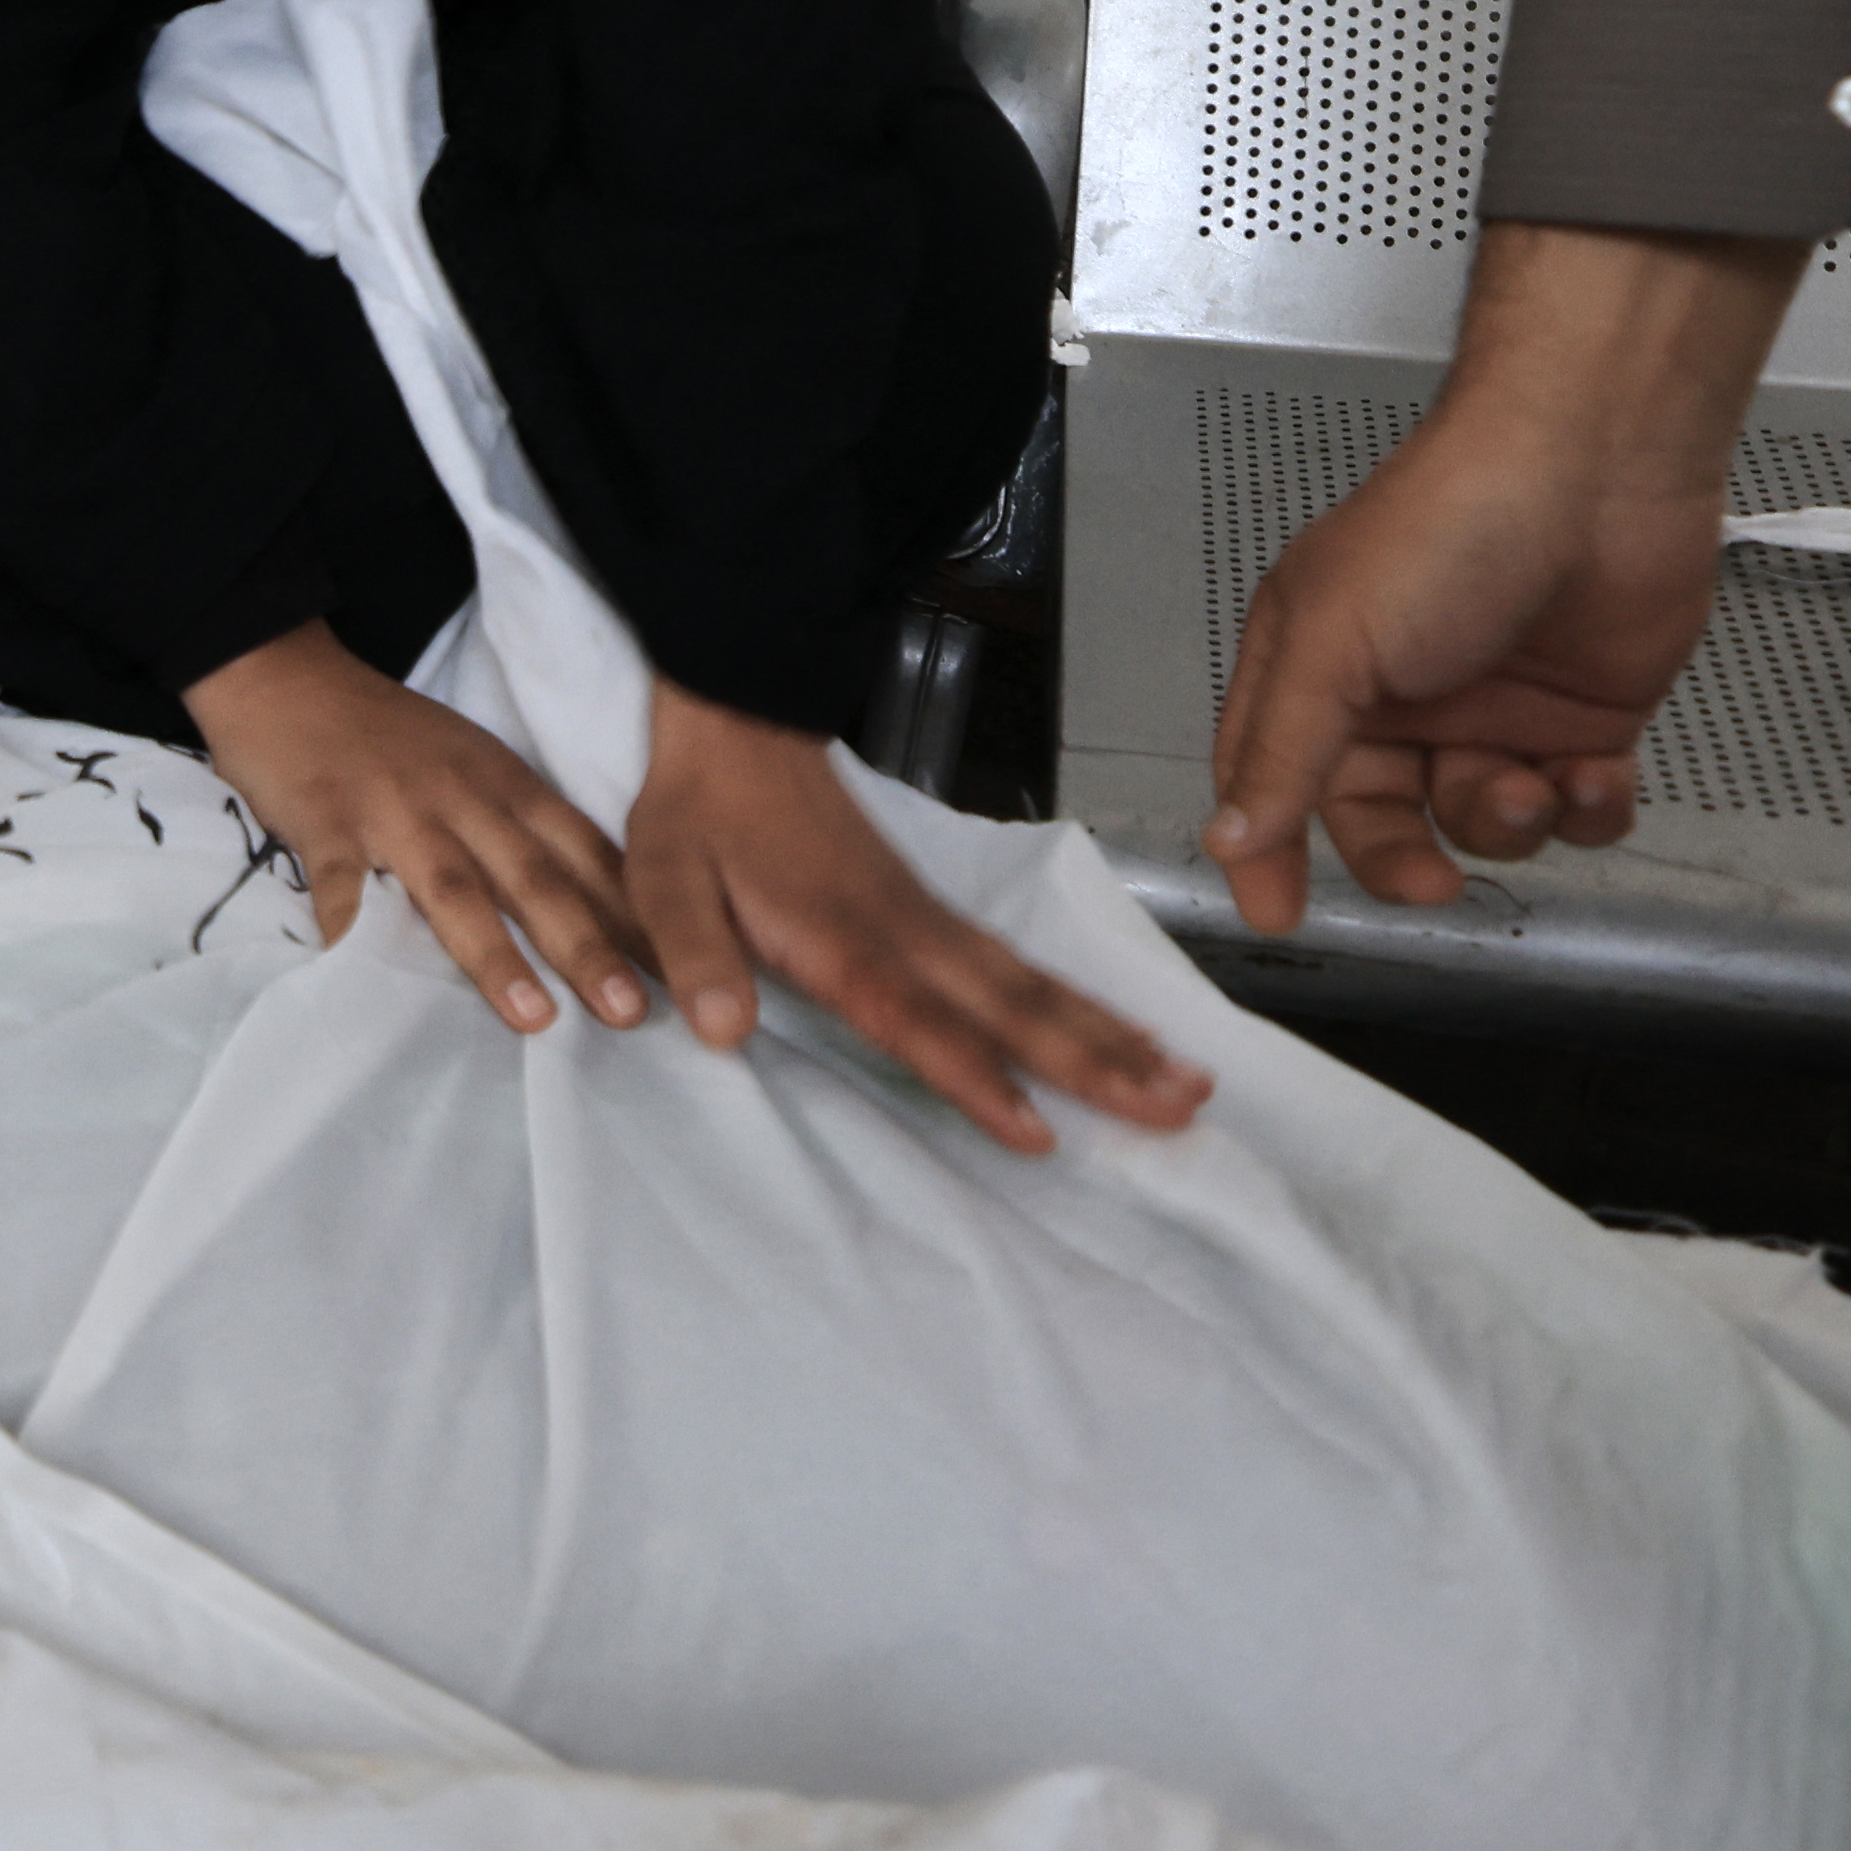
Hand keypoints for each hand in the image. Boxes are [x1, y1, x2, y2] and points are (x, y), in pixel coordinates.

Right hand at [180, 618, 651, 1037]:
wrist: (288, 676)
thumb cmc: (388, 738)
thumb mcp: (473, 767)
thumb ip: (521, 833)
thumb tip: (591, 921)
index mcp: (507, 785)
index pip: (588, 855)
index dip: (635, 918)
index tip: (683, 978)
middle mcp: (464, 797)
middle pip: (536, 876)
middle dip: (589, 946)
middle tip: (634, 1014)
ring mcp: (395, 809)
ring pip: (455, 887)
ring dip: (497, 953)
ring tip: (535, 1017)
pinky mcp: (326, 820)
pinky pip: (340, 884)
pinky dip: (353, 932)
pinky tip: (364, 982)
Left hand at [630, 676, 1209, 1154]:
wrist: (737, 718)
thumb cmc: (701, 807)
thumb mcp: (664, 874)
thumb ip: (694, 952)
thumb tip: (718, 1030)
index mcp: (843, 936)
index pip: (920, 1021)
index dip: (977, 1080)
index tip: (1039, 1132)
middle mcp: (904, 932)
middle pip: (1014, 1009)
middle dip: (1098, 1063)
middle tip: (1177, 1108)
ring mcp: (927, 919)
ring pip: (1033, 987)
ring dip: (1112, 1036)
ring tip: (1186, 1082)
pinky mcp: (931, 910)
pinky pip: (1019, 966)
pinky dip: (1080, 1002)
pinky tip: (1123, 1032)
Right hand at [1208, 218, 1797, 935]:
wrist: (1600, 470)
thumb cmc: (1455, 519)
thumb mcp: (1336, 640)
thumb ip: (1283, 751)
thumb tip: (1230, 837)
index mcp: (1318, 662)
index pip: (1269, 778)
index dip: (1266, 847)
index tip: (1277, 911)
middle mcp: (1403, 694)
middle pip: (1383, 822)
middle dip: (1409, 860)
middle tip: (1434, 879)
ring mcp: (1494, 709)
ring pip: (1484, 826)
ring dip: (1507, 824)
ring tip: (1528, 777)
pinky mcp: (1582, 720)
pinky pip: (1577, 812)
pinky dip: (1587, 810)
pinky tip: (1590, 772)